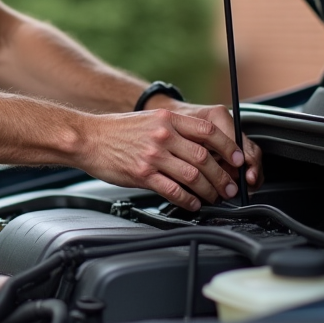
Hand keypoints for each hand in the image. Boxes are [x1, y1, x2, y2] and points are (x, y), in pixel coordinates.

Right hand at [84, 105, 259, 210]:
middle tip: (229, 186)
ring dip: (208, 191)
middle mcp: (162, 135)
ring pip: (193, 176)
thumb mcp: (149, 119)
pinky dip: (188, 200)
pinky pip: (173, 191)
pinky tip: (193, 203)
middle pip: (204, 157)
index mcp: (167, 118)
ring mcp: (153, 156)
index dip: (228, 147)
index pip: (208, 131)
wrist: (86, 138)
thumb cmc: (116, 130)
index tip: (237, 159)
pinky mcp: (142, 174)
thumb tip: (203, 148)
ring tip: (214, 197)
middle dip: (222, 176)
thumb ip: (175, 129)